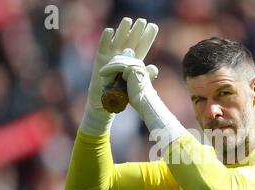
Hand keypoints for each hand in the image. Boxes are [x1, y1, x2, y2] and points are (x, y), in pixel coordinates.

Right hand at [80, 17, 157, 134]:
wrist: (106, 102)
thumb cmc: (122, 95)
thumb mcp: (135, 84)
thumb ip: (145, 76)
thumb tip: (154, 68)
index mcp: (132, 62)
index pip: (142, 47)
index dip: (147, 38)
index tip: (153, 27)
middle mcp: (122, 57)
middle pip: (131, 41)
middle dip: (136, 31)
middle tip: (142, 21)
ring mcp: (111, 57)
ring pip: (118, 41)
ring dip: (122, 31)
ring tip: (128, 21)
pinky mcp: (100, 60)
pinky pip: (103, 47)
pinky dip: (106, 39)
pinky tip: (111, 31)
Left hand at [99, 50, 156, 115]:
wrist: (143, 101)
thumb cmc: (137, 96)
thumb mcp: (130, 84)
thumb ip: (126, 78)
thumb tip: (116, 80)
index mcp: (139, 66)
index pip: (124, 60)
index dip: (115, 64)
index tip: (107, 72)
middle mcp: (139, 63)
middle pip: (120, 59)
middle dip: (111, 65)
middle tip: (102, 73)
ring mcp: (136, 64)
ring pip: (118, 62)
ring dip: (108, 68)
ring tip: (101, 73)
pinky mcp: (132, 67)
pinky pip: (117, 66)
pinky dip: (108, 69)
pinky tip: (101, 73)